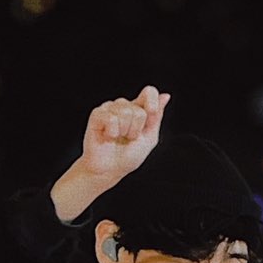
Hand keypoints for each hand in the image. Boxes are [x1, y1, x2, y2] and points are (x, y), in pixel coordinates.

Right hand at [51, 85, 170, 221]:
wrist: (110, 170)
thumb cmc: (128, 156)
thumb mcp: (149, 138)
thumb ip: (156, 117)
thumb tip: (166, 96)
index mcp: (138, 109)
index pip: (149, 92)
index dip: (152, 101)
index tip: (151, 113)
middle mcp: (123, 105)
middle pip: (138, 109)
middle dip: (136, 130)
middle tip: (127, 138)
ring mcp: (109, 108)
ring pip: (126, 112)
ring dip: (124, 132)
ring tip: (117, 138)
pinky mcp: (97, 114)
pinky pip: (111, 118)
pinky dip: (112, 132)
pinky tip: (108, 136)